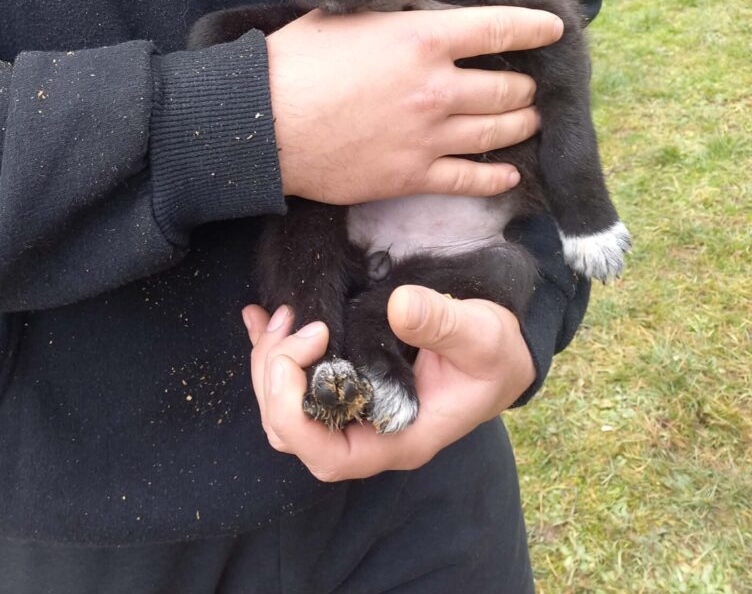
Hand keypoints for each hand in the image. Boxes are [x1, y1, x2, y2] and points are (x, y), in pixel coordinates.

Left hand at [242, 286, 536, 481]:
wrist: (499, 352)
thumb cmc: (494, 355)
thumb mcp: (482, 336)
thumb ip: (443, 323)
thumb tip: (400, 306)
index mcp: (399, 438)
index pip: (328, 456)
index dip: (296, 410)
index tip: (310, 345)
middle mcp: (368, 433)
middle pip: (292, 431)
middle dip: (275, 376)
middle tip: (295, 321)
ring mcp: (352, 412)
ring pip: (285, 408)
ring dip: (272, 361)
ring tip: (284, 314)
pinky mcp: (345, 384)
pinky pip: (293, 380)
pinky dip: (273, 350)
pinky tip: (262, 316)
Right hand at [266, 6, 562, 202]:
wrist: (263, 123)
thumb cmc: (297, 63)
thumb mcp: (350, 19)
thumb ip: (397, 12)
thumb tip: (422, 5)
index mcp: (423, 39)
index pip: (500, 27)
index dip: (534, 26)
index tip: (552, 28)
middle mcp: (437, 87)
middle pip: (510, 87)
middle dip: (525, 85)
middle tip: (524, 85)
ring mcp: (429, 136)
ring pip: (501, 131)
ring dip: (521, 125)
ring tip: (526, 120)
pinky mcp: (412, 176)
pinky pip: (472, 179)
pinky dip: (497, 177)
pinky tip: (508, 174)